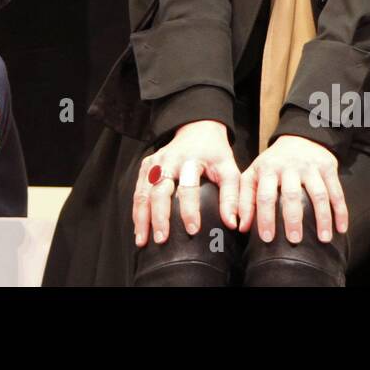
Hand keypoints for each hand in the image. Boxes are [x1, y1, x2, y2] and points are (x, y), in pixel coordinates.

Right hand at [132, 120, 238, 246]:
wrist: (197, 129)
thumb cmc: (214, 153)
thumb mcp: (228, 168)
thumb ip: (232, 195)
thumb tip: (232, 223)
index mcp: (191, 160)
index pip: (188, 188)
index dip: (190, 210)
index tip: (193, 230)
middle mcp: (168, 161)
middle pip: (159, 191)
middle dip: (158, 217)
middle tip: (162, 239)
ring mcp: (154, 163)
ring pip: (143, 192)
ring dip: (141, 218)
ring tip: (142, 240)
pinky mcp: (146, 166)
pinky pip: (138, 191)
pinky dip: (136, 211)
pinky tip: (138, 228)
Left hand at [238, 135, 347, 244]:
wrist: (299, 137)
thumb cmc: (273, 163)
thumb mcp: (253, 175)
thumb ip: (245, 200)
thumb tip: (241, 227)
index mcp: (268, 169)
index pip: (265, 195)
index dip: (265, 217)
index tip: (267, 238)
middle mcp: (289, 167)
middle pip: (292, 195)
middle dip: (293, 219)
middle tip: (294, 240)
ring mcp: (310, 167)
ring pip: (319, 195)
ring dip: (322, 218)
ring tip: (324, 239)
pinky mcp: (328, 168)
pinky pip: (336, 192)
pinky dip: (340, 211)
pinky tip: (341, 228)